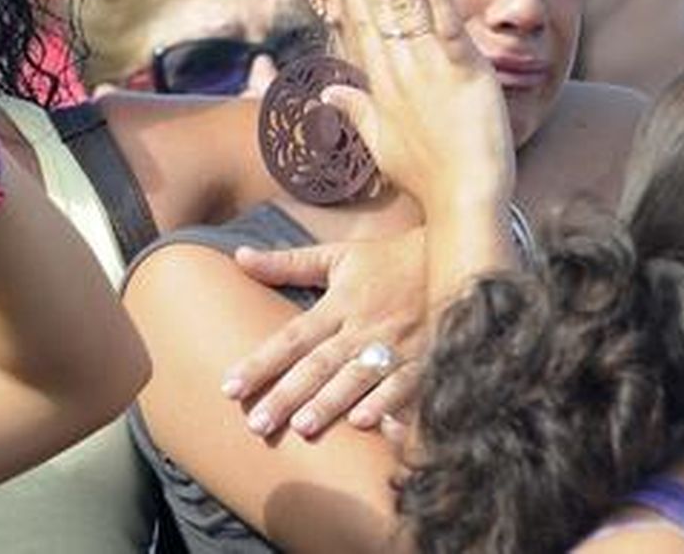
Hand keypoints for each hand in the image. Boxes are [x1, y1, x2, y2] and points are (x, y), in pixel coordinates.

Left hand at [225, 230, 426, 436]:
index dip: (260, 363)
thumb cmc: (388, 261)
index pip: (291, 338)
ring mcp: (397, 346)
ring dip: (331, 403)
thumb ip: (287, 263)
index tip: (230, 387)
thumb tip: (239, 256)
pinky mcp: (428, 360)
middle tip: (257, 424)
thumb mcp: (337, 257)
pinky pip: (406, 387)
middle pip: (319, 365)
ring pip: (358, 379)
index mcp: (339, 304)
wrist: (454, 256)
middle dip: (287, 395)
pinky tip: (365, 425)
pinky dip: (387, 405)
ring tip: (302, 427)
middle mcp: (364, 327)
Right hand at [324, 0, 514, 217]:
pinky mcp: (465, 71)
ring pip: (404, 9)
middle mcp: (399, 72)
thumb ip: (354, 112)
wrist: (462, 200)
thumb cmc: (426, 178)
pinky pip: (448, 26)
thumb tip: (327, 91)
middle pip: (377, 10)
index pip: (360, 29)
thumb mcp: (381, 144)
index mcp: (380, 87)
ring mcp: (430, 69)